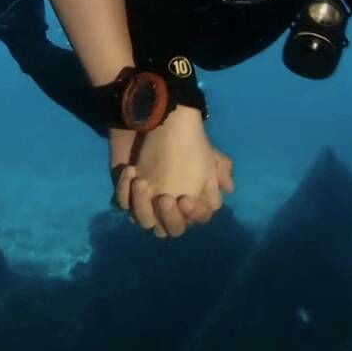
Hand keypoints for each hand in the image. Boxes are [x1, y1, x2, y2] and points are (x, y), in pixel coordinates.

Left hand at [113, 108, 233, 238]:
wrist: (153, 121)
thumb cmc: (182, 142)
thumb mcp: (206, 153)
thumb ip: (220, 170)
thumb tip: (228, 188)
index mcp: (190, 204)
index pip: (195, 220)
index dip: (193, 214)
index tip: (186, 199)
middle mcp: (168, 209)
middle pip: (170, 229)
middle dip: (168, 217)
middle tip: (164, 198)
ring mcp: (146, 203)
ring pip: (143, 220)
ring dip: (142, 204)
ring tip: (141, 182)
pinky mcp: (126, 193)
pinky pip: (122, 203)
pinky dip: (124, 190)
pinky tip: (130, 172)